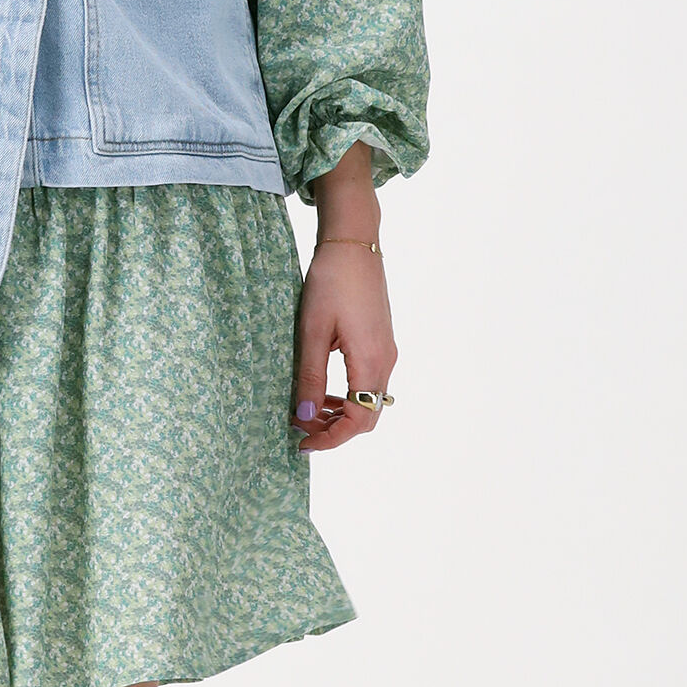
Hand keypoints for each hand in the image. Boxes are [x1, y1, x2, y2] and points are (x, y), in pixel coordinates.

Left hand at [292, 239, 397, 451]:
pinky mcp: (380, 342)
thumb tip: (305, 417)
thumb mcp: (312, 332)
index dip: (331, 439)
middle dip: (336, 430)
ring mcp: (385, 351)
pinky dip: (348, 395)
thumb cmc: (331, 281)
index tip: (302, 444)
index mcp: (370, 360)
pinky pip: (368, 382)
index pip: (359, 419)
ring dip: (341, 413)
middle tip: (301, 431)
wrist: (353, 243)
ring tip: (307, 413)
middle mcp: (385, 360)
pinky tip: (323, 392)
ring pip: (369, 400)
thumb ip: (310, 377)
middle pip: (368, 416)